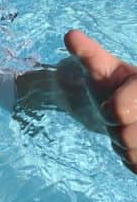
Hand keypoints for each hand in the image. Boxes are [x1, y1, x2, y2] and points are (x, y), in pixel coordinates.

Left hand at [64, 29, 136, 172]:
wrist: (128, 108)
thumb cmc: (112, 85)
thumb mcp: (101, 68)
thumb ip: (88, 53)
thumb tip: (70, 35)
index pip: (118, 110)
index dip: (111, 111)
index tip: (109, 104)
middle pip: (127, 136)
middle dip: (116, 129)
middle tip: (118, 118)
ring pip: (132, 153)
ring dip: (124, 146)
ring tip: (127, 129)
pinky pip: (136, 165)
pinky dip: (133, 159)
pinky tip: (135, 145)